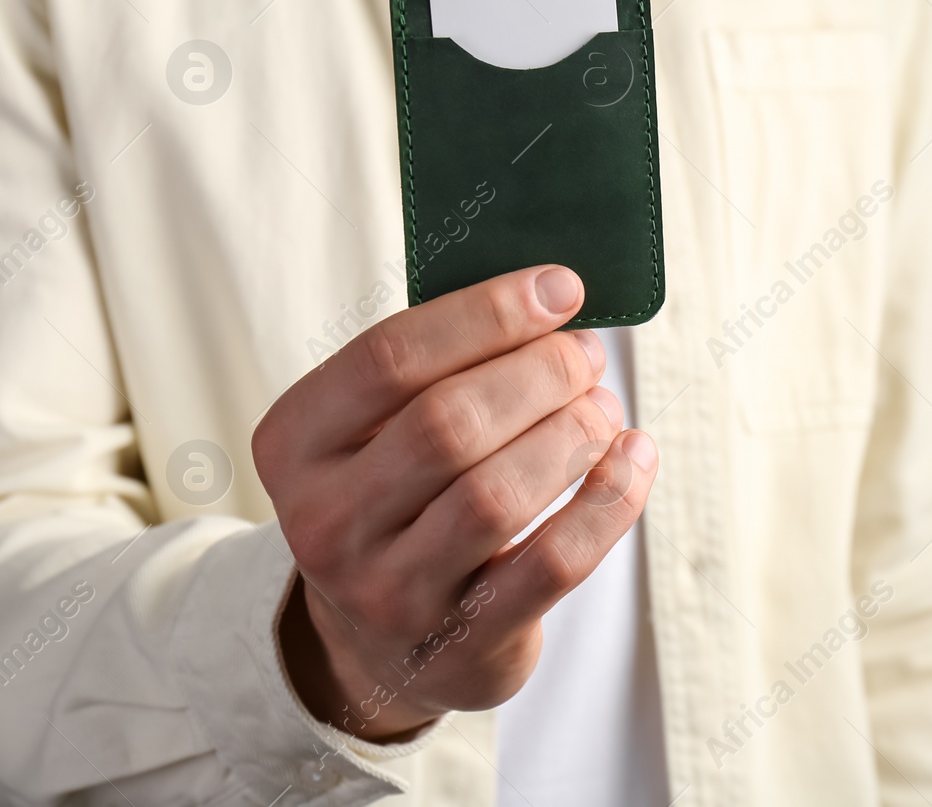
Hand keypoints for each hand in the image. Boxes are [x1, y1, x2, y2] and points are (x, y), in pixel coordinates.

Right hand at [253, 266, 657, 740]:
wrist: (383, 644)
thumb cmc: (399, 498)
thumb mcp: (378, 431)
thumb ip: (439, 365)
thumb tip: (551, 296)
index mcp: (295, 444)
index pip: (389, 359)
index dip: (488, 313)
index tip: (561, 288)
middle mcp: (328, 522)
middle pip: (449, 424)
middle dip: (541, 374)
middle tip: (586, 356)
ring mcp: (390, 592)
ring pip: (498, 494)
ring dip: (573, 434)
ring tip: (603, 407)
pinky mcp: (465, 640)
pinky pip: (554, 562)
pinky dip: (610, 500)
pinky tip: (634, 458)